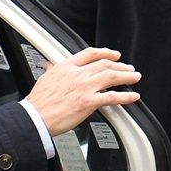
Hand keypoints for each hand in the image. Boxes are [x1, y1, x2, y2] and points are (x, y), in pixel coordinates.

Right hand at [25, 47, 140, 133]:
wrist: (35, 117)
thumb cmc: (38, 103)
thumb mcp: (44, 79)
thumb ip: (52, 71)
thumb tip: (51, 67)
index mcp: (66, 67)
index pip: (90, 53)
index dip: (105, 52)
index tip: (114, 55)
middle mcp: (77, 74)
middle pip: (105, 64)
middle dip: (120, 66)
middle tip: (129, 68)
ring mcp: (84, 87)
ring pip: (111, 77)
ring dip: (126, 76)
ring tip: (135, 77)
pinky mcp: (88, 102)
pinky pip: (112, 97)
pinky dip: (125, 96)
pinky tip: (133, 97)